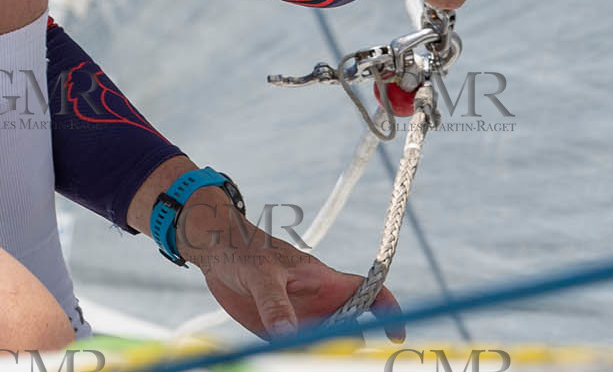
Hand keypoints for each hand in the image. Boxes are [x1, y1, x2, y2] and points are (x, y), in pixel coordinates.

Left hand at [175, 189, 404, 340]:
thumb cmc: (245, 251)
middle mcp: (319, 304)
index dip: (389, 311)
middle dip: (351, 348)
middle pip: (351, 331)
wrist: (215, 254)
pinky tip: (283, 363)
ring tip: (305, 360)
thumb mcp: (260, 273)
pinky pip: (295, 354)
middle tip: (337, 359)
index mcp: (326, 282)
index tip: (396, 335)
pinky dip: (296, 362)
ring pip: (323, 346)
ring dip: (321, 357)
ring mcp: (301, 321)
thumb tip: (289, 334)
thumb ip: (275, 303)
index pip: (369, 293)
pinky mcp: (278, 333)